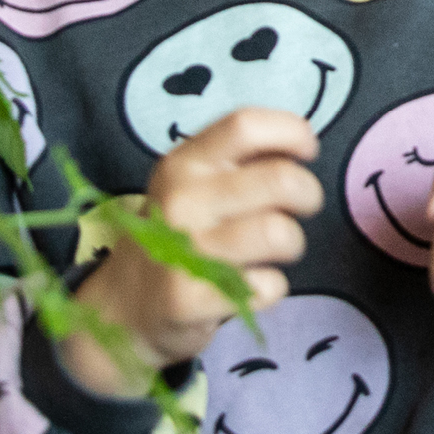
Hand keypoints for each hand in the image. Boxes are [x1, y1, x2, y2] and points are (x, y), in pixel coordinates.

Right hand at [68, 107, 321, 392]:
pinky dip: (272, 288)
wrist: (124, 308)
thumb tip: (300, 143)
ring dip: (293, 244)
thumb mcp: (193, 186)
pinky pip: (268, 286)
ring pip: (280, 233)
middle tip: (300, 210)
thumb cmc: (176, 235)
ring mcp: (183, 250)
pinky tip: (251, 286)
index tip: (307, 152)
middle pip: (280, 180)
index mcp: (184, 163)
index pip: (245, 125)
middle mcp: (181, 199)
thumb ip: (239, 162)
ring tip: (276, 250)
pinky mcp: (190, 300)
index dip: (292, 132)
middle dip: (309, 195)